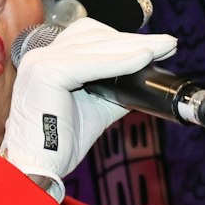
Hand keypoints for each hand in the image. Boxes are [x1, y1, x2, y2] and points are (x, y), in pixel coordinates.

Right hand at [3, 17, 177, 188]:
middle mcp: (41, 56)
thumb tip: (142, 81)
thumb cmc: (59, 144)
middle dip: (135, 39)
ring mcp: (41, 62)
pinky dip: (121, 61)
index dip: (124, 38)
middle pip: (95, 35)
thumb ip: (114, 90)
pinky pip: (91, 63)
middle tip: (168, 45)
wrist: (36, 168)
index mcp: (48, 60)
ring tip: (163, 50)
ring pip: (97, 46)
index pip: (90, 36)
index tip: (156, 46)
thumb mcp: (95, 109)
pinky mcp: (46, 73)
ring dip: (134, 46)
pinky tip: (143, 59)